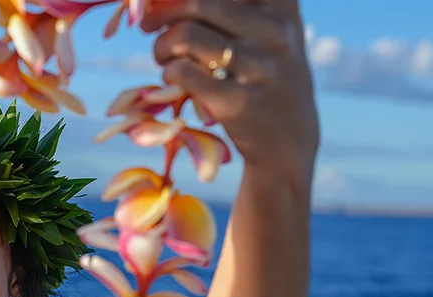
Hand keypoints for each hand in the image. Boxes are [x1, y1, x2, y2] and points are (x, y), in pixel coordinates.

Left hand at [143, 0, 319, 182]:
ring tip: (163, 57)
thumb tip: (166, 1)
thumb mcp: (270, 32)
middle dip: (162, 13)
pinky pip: (183, 72)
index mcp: (282, 6)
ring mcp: (260, 67)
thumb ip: (234, 8)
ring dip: (161, 45)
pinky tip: (173, 78)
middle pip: (198, 2)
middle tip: (149, 26)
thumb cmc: (266, 76)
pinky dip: (168, 72)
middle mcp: (276, 31)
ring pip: (186, 35)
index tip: (163, 1)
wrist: (289, 140)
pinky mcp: (238, 102)